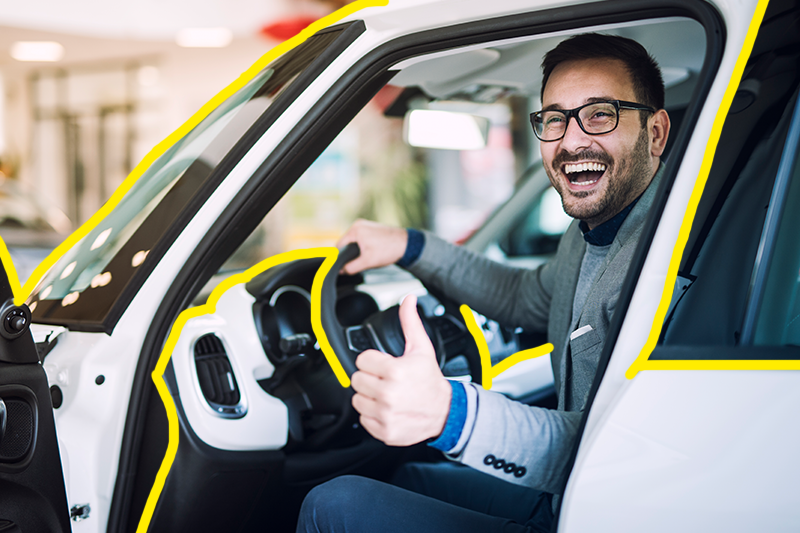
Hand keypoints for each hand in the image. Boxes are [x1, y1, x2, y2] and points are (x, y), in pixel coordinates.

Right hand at [336, 219, 407, 274]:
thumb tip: (341, 270)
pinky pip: (361, 238)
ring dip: (357, 250)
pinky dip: (363, 246)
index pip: (339, 246)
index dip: (339, 257)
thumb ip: (351, 267)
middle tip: (359, 261)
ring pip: (354, 241)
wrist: (406, 244)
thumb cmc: (389, 249)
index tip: (343, 265)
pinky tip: (371, 251)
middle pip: (346, 243)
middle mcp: (359, 224)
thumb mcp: (368, 262)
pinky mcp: (371, 228)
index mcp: (355, 229)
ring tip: (367, 256)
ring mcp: (365, 225)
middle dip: (350, 254)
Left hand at [350, 295, 450, 445]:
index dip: (373, 361)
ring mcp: (385, 414)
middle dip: (370, 378)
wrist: (445, 412)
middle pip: (356, 380)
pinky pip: (363, 419)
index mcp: (395, 371)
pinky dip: (372, 415)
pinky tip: (387, 409)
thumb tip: (408, 300)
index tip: (384, 365)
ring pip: (357, 400)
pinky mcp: (384, 431)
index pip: (362, 360)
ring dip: (369, 397)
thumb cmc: (430, 380)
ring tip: (386, 394)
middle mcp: (388, 394)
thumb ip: (410, 322)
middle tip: (385, 380)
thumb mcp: (421, 348)